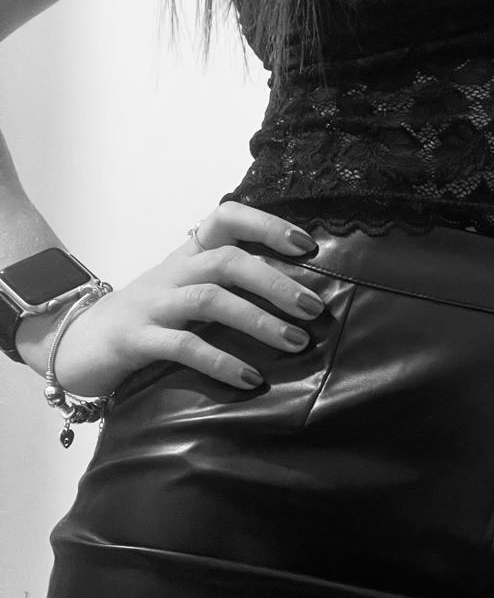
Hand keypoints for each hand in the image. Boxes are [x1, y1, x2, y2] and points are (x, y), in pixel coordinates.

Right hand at [19, 201, 325, 396]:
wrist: (74, 343)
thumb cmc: (149, 318)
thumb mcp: (187, 291)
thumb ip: (230, 285)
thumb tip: (300, 294)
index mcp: (188, 256)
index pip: (225, 219)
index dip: (266, 225)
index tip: (307, 245)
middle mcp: (173, 273)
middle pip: (227, 261)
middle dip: (276, 283)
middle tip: (314, 308)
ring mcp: (153, 306)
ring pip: (209, 300)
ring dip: (259, 321)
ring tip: (296, 342)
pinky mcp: (136, 341)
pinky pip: (182, 347)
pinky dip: (221, 361)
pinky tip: (250, 378)